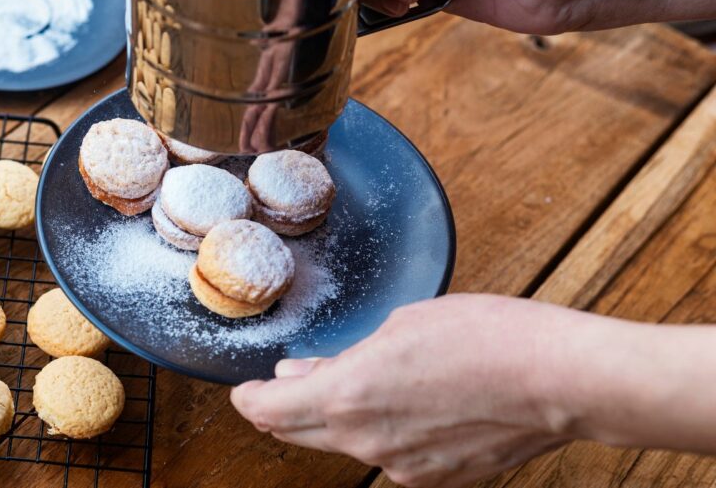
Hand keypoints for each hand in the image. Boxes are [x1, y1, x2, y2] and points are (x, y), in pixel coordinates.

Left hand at [230, 294, 584, 487]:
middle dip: (282, 410)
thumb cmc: (484, 338)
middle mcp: (364, 441)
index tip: (245, 389)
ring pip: (343, 443)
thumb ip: (342, 359)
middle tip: (283, 385)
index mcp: (347, 397)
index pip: (268, 412)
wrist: (556, 379)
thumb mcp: (399, 327)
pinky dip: (375, 431)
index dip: (248, 399)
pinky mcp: (434, 478)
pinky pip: (386, 454)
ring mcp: (400, 467)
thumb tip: (303, 374)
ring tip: (347, 383)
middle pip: (297, 433)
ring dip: (331, 418)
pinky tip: (396, 404)